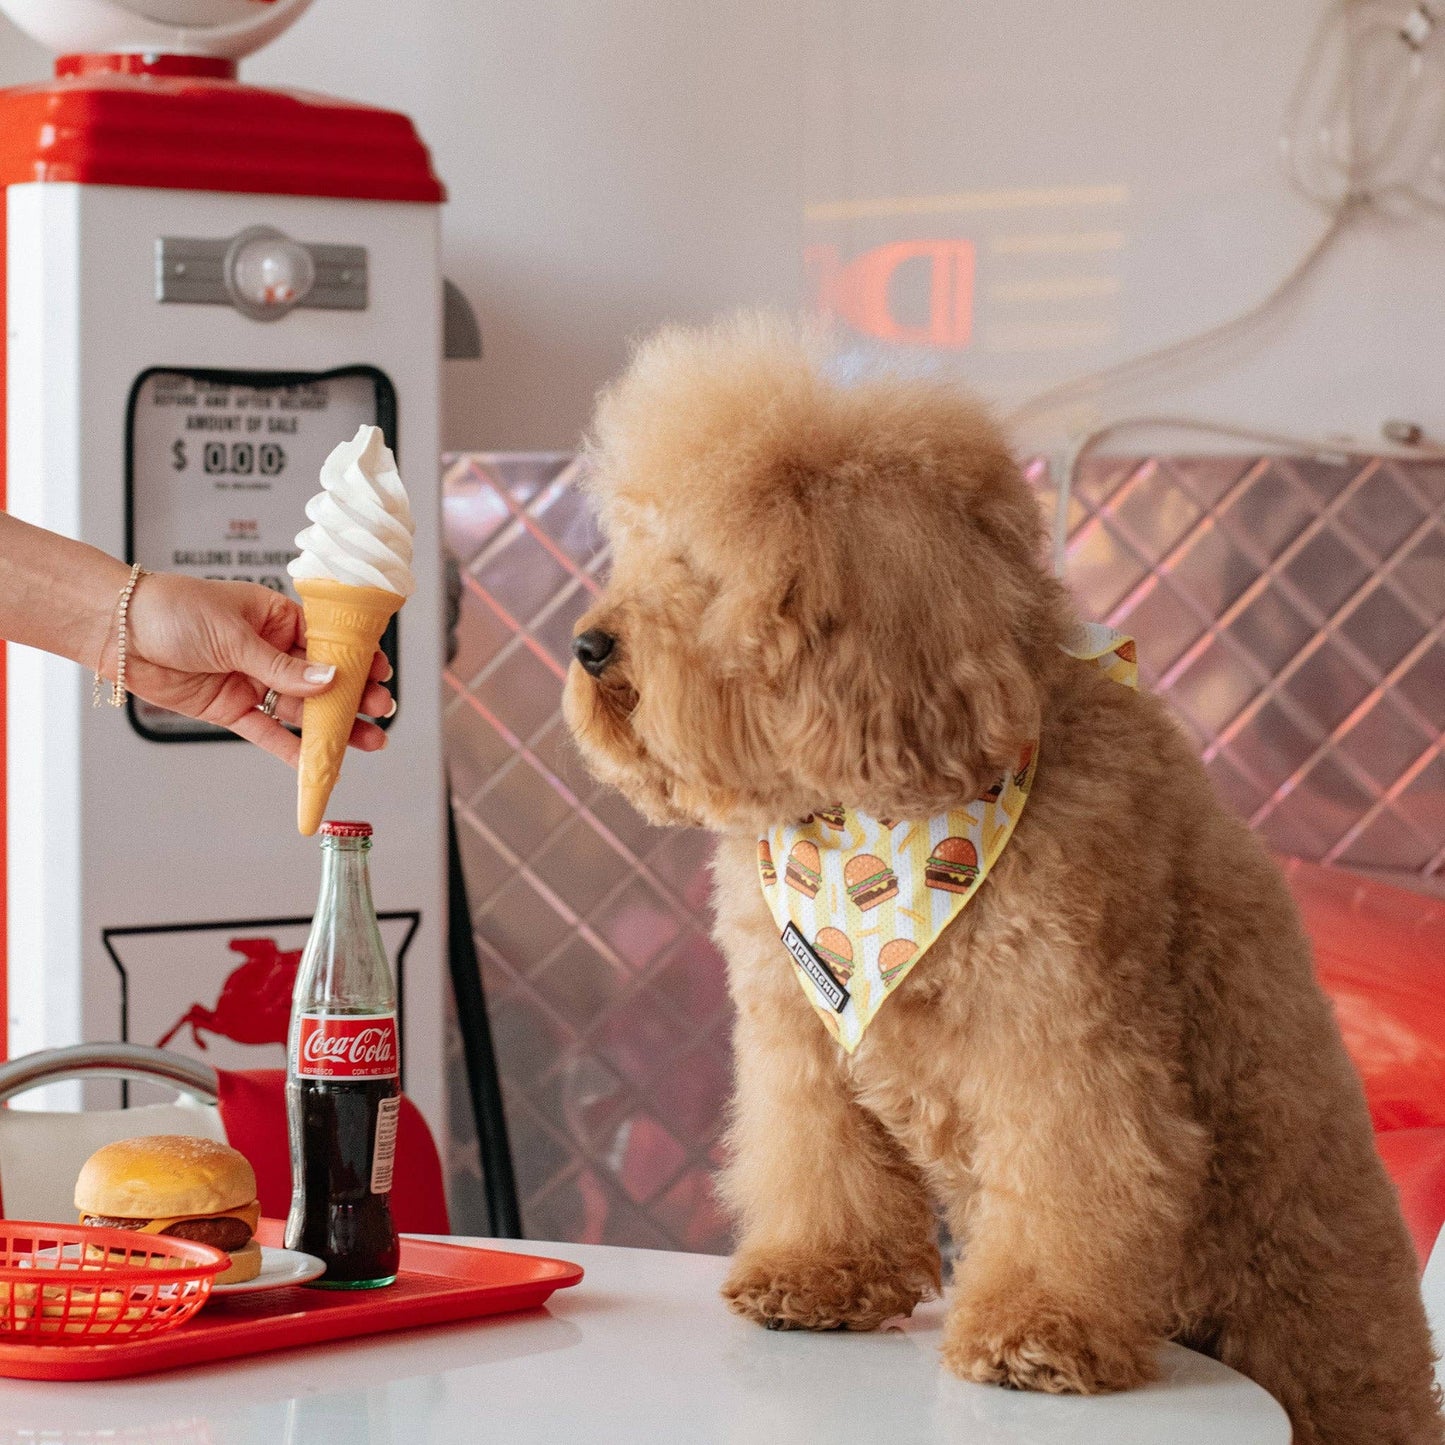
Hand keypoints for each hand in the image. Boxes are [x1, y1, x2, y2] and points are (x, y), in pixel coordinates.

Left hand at [119, 574, 394, 766]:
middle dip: (353, 697)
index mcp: (275, 618)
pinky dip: (291, 749)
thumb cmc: (171, 610)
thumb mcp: (233, 633)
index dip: (355, 658)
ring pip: (301, 709)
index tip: (381, 673)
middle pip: (320, 679)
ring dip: (333, 726)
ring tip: (366, 741)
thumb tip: (329, 680)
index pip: (326, 640)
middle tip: (380, 712)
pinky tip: (318, 761)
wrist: (117, 630)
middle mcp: (268, 651)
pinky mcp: (231, 709)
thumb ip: (281, 666)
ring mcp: (252, 681)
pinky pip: (268, 732)